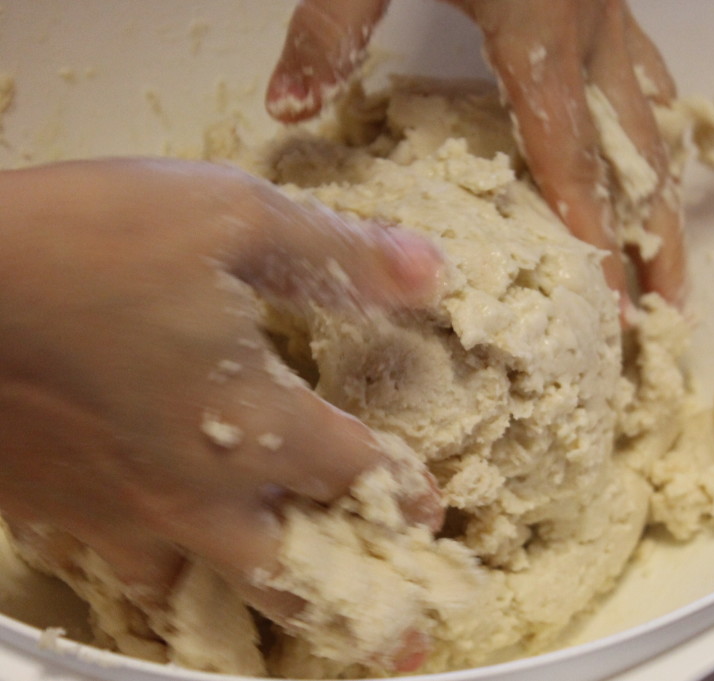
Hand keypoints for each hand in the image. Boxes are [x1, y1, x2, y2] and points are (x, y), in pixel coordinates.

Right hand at [0, 158, 441, 665]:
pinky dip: (159, 575)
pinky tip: (161, 559)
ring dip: (255, 604)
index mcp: (255, 424)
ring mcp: (119, 515)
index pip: (355, 474)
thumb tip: (429, 273)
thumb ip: (336, 253)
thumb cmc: (83, 239)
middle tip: (401, 639)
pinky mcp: (52, 514)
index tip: (427, 512)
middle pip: (293, 576)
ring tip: (286, 612)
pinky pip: (122, 570)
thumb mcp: (228, 215)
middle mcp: (195, 491)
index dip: (402, 491)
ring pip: (202, 594)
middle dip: (358, 607)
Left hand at [265, 0, 684, 310]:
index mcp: (537, 30)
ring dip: (666, 193)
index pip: (568, 161)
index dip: (591, 241)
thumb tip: (290, 104)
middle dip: (654, 242)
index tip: (608, 310)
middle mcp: (590, 29)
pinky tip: (658, 145)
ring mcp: (610, 8)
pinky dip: (656, 121)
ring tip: (675, 256)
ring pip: (654, 118)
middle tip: (669, 314)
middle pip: (634, 158)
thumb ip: (335, 25)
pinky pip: (647, 68)